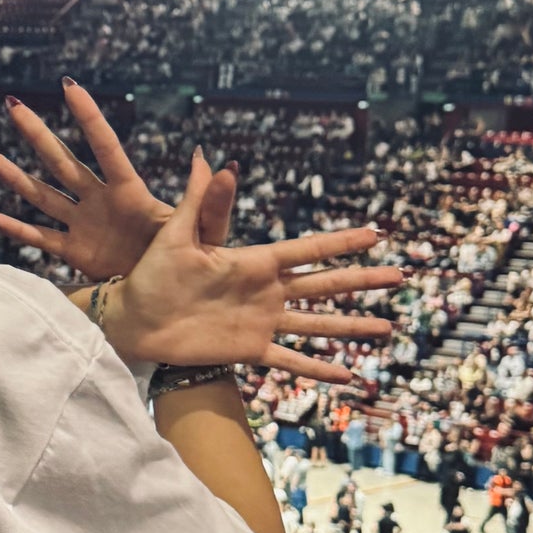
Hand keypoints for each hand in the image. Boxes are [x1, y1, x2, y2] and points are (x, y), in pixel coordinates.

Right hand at [0, 80, 237, 278]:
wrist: (175, 297)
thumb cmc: (196, 260)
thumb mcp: (206, 231)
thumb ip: (209, 201)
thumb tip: (221, 164)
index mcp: (130, 192)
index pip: (106, 148)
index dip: (89, 118)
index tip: (69, 85)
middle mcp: (100, 201)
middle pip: (62, 162)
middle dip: (38, 134)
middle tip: (13, 105)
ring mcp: (84, 225)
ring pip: (42, 196)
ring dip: (15, 177)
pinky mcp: (75, 253)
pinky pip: (41, 239)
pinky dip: (18, 229)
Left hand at [106, 152, 402, 381]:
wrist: (133, 319)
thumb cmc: (150, 275)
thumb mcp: (176, 236)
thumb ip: (199, 201)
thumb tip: (208, 158)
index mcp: (253, 262)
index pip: (306, 250)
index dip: (341, 243)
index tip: (375, 233)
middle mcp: (265, 291)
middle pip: (324, 285)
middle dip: (362, 280)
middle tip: (400, 275)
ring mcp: (260, 322)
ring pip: (317, 325)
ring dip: (352, 326)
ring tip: (387, 327)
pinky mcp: (248, 350)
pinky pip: (289, 360)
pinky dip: (318, 368)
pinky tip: (347, 374)